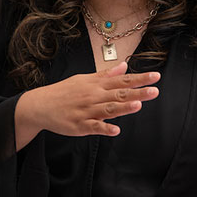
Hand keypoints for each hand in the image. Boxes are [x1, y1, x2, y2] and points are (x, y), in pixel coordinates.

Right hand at [14, 61, 159, 149]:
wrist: (40, 105)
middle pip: (119, 94)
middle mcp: (93, 96)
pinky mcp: (80, 125)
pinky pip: (94, 127)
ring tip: (138, 105)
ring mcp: (87, 111)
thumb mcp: (85, 79)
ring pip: (108, 109)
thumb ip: (106, 74)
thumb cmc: (64, 92)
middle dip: (137, 92)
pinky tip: (116, 130)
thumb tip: (124, 66)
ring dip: (123, 107)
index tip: (155, 76)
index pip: (122, 80)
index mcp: (96, 85)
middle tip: (154, 90)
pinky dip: (105, 128)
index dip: (139, 78)